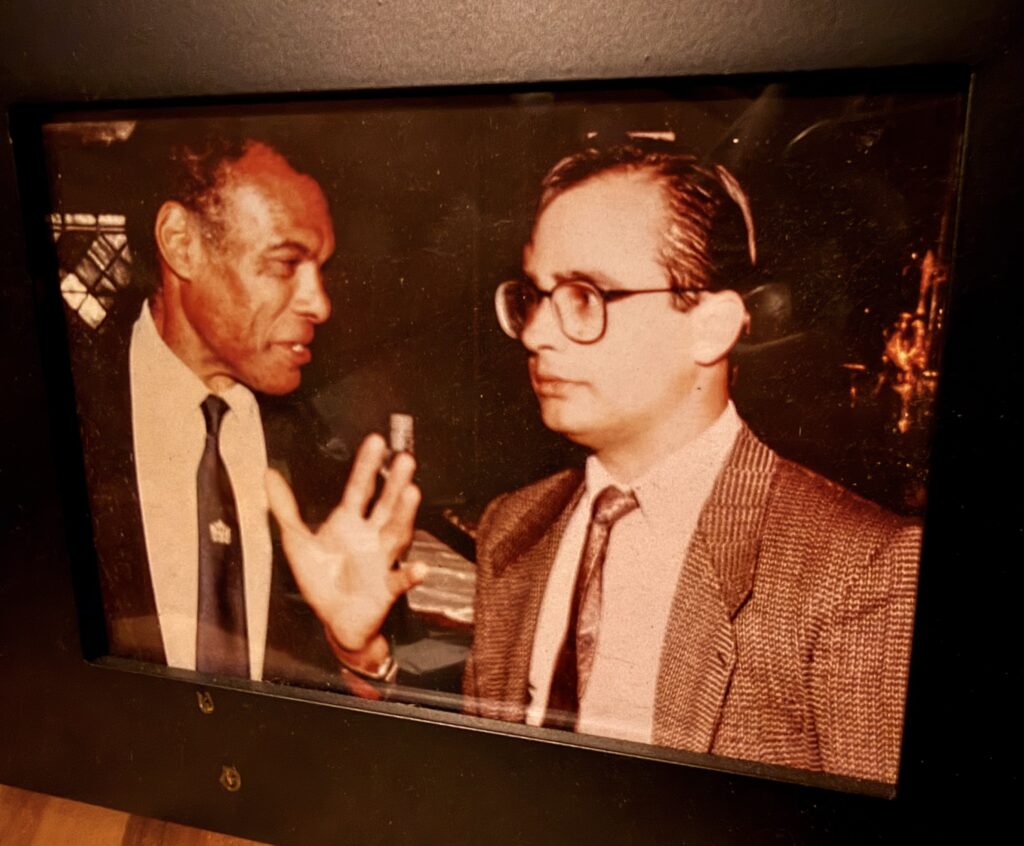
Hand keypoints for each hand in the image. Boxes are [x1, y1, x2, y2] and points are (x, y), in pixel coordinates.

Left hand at [265, 433, 426, 652]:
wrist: (336, 620)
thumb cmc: (323, 580)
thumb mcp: (297, 542)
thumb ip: (285, 509)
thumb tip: (270, 476)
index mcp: (350, 522)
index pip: (360, 488)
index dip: (366, 465)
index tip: (376, 442)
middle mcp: (371, 536)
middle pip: (385, 505)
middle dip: (394, 482)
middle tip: (404, 459)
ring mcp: (381, 560)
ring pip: (396, 534)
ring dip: (405, 515)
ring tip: (412, 494)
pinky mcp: (386, 587)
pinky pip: (400, 580)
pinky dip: (412, 575)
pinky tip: (420, 568)